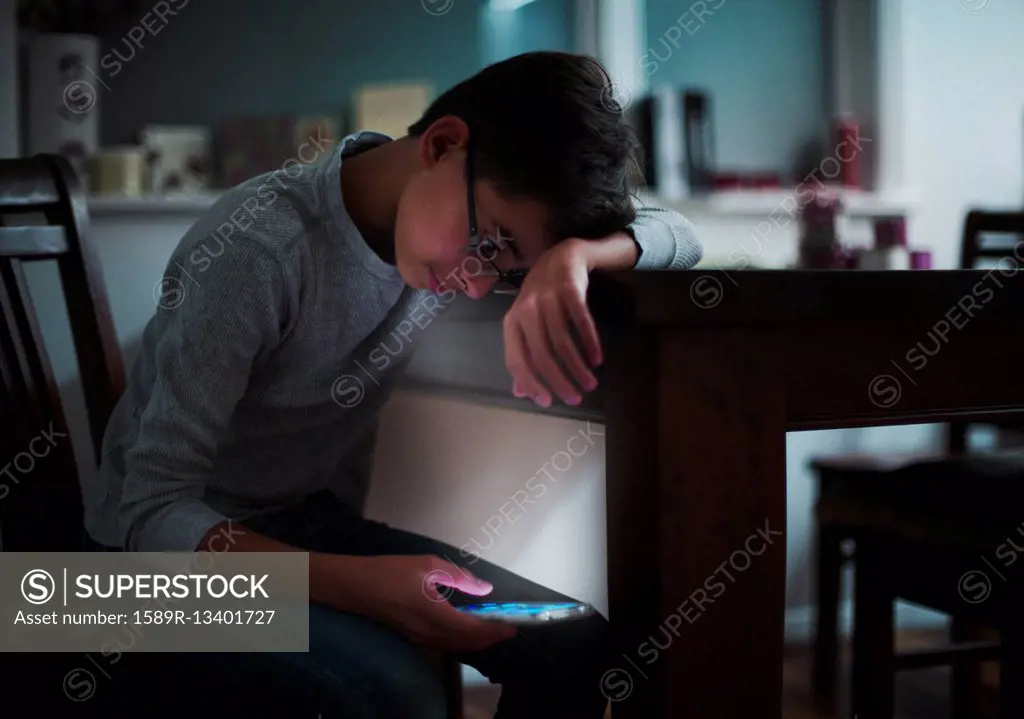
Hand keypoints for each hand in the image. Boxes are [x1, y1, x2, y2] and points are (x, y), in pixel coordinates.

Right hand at [334, 555, 517, 652]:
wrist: (355, 587)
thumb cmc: (390, 572)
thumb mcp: (427, 565)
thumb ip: (458, 577)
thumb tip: (484, 588)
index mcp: (436, 615)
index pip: (473, 630)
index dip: (495, 629)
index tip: (512, 625)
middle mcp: (430, 633)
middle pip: (467, 644)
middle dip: (490, 639)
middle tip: (507, 629)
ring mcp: (420, 638)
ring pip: (455, 647)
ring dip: (476, 642)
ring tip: (491, 630)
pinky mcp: (413, 637)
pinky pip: (444, 645)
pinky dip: (460, 641)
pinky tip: (463, 629)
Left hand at [503, 238, 601, 407]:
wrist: (561, 257)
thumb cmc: (542, 298)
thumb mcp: (527, 325)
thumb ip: (524, 356)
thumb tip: (520, 392)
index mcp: (511, 323)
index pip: (516, 360)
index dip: (531, 384)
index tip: (548, 402)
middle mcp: (526, 311)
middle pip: (541, 355)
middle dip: (560, 381)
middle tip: (576, 399)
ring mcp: (547, 298)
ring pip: (562, 342)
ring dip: (578, 367)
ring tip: (590, 383)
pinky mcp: (569, 288)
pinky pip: (581, 321)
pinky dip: (590, 342)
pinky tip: (597, 359)